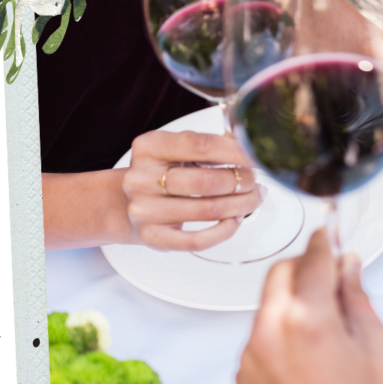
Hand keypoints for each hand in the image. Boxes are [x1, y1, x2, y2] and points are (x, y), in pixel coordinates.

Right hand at [120, 130, 262, 250]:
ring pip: (208, 210)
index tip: (257, 156)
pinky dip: (224, 231)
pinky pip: (198, 240)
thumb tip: (247, 143)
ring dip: (241, 205)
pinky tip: (234, 220)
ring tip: (252, 199)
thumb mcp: (177, 149)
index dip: (236, 151)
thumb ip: (209, 145)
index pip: (201, 145)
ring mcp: (145, 209)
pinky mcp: (152, 236)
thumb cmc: (160, 173)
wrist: (126, 203)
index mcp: (150, 147)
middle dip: (241, 181)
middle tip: (253, 181)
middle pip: (207, 181)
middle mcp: (142, 177)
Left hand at [236, 229, 382, 383]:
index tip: (330, 235)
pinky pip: (261, 336)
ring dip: (293, 298)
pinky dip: (281, 329)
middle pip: (280, 274)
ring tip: (328, 321)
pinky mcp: (246, 379)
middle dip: (305, 267)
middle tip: (332, 274)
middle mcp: (270, 334)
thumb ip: (359, 300)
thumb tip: (349, 271)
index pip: (313, 259)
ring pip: (268, 305)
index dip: (325, 242)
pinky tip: (311, 350)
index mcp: (308, 320)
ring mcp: (252, 358)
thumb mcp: (380, 350)